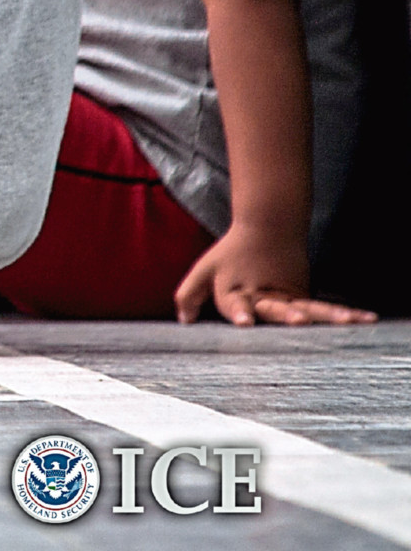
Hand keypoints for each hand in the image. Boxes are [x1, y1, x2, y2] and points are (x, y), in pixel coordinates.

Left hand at [173, 223, 376, 326]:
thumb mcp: (204, 270)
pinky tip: (366, 320)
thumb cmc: (232, 255)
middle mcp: (264, 296)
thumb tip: (184, 321)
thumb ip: (189, 296)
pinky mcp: (305, 297)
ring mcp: (288, 297)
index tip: (244, 321)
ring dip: (327, 317)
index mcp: (236, 291)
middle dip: (286, 315)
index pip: (235, 304)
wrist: (268, 228)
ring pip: (309, 308)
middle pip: (275, 308)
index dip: (240, 312)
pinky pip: (326, 309)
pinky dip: (346, 313)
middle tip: (297, 321)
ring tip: (347, 323)